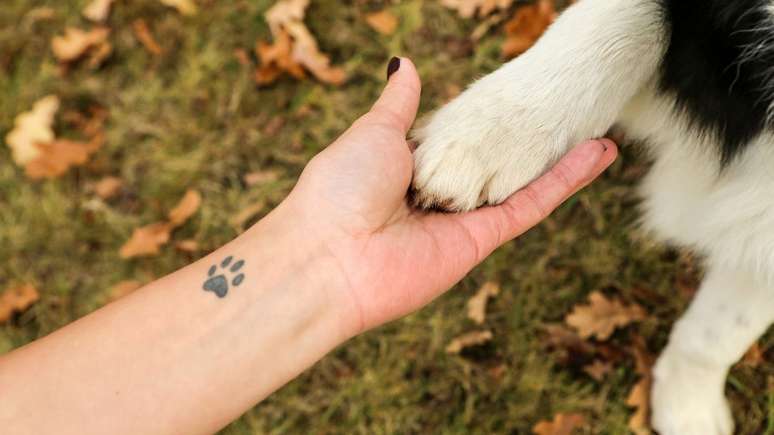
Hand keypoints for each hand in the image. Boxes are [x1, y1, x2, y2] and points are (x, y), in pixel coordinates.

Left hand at [284, 58, 617, 335]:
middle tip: (566, 112)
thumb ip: (400, 104)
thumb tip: (406, 65)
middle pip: (497, 163)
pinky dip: (564, 181)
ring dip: (562, 159)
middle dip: (531, 141)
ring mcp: (462, 219)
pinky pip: (530, 206)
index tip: (514, 100)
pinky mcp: (480, 241)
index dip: (487, 120)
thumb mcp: (373, 132)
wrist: (327, 258)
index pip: (458, 139)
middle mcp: (438, 194)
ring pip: (522, 183)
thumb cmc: (339, 188)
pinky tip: (596, 154)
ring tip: (598, 129)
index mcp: (408, 166)